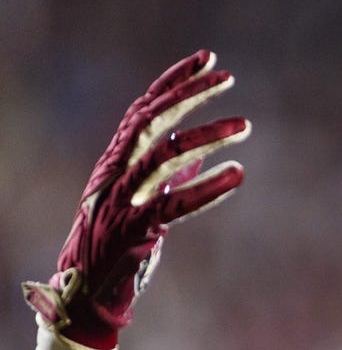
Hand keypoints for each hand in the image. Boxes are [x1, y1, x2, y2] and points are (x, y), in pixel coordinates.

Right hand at [22, 49, 250, 349]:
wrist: (88, 288)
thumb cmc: (118, 242)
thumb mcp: (144, 197)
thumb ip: (170, 172)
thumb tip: (201, 150)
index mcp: (116, 159)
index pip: (145, 107)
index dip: (175, 80)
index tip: (209, 61)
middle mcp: (116, 171)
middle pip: (151, 119)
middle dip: (190, 94)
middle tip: (228, 80)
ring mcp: (123, 199)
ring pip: (164, 155)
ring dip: (207, 136)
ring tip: (245, 126)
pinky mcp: (136, 229)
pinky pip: (176, 204)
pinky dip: (208, 188)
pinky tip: (237, 175)